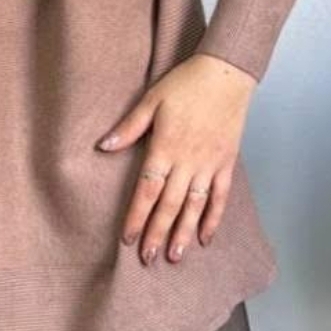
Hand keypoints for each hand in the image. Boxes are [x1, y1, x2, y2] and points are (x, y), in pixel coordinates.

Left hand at [96, 54, 257, 264]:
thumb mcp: (151, 99)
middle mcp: (188, 161)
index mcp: (166, 147)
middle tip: (148, 258)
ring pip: (195, 206)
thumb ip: (129, 127)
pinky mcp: (227, 162)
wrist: (227, 73)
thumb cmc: (186, 83)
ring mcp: (210, 164)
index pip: (148, 190)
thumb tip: (103, 146)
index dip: (137, 216)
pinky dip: (213, 218)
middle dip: (157, 233)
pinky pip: (220, 196)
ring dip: (184, 232)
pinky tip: (205, 237)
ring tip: (174, 256)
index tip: (128, 238)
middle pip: (170, 204)